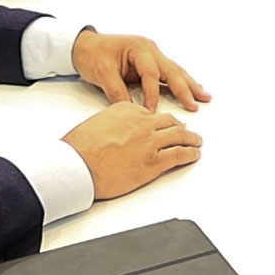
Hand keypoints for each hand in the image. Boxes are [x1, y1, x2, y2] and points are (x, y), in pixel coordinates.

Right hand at [61, 102, 202, 199]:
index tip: (162, 124)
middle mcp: (142, 122)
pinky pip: (179, 154)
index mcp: (127, 110)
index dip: (159, 120)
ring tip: (196, 141)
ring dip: (191, 138)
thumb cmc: (80, 148)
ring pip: (179, 135)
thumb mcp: (96, 123)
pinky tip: (194, 154)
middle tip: (184, 129)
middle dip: (179, 125)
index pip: (150, 112)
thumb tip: (114, 132)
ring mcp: (150, 142)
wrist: (77, 164)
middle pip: (168, 121)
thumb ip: (111, 123)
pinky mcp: (154, 162)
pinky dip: (190, 154)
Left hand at [71, 28, 211, 111]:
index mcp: (139, 48)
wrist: (83, 45)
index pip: (150, 75)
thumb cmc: (92, 54)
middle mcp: (149, 50)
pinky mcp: (150, 62)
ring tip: (204, 95)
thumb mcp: (102, 73)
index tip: (151, 112)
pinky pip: (167, 73)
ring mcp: (151, 55)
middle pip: (171, 70)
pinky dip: (180, 82)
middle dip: (185, 88)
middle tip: (196, 102)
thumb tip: (131, 111)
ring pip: (174, 71)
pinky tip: (191, 89)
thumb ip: (117, 92)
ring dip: (189, 84)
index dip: (152, 95)